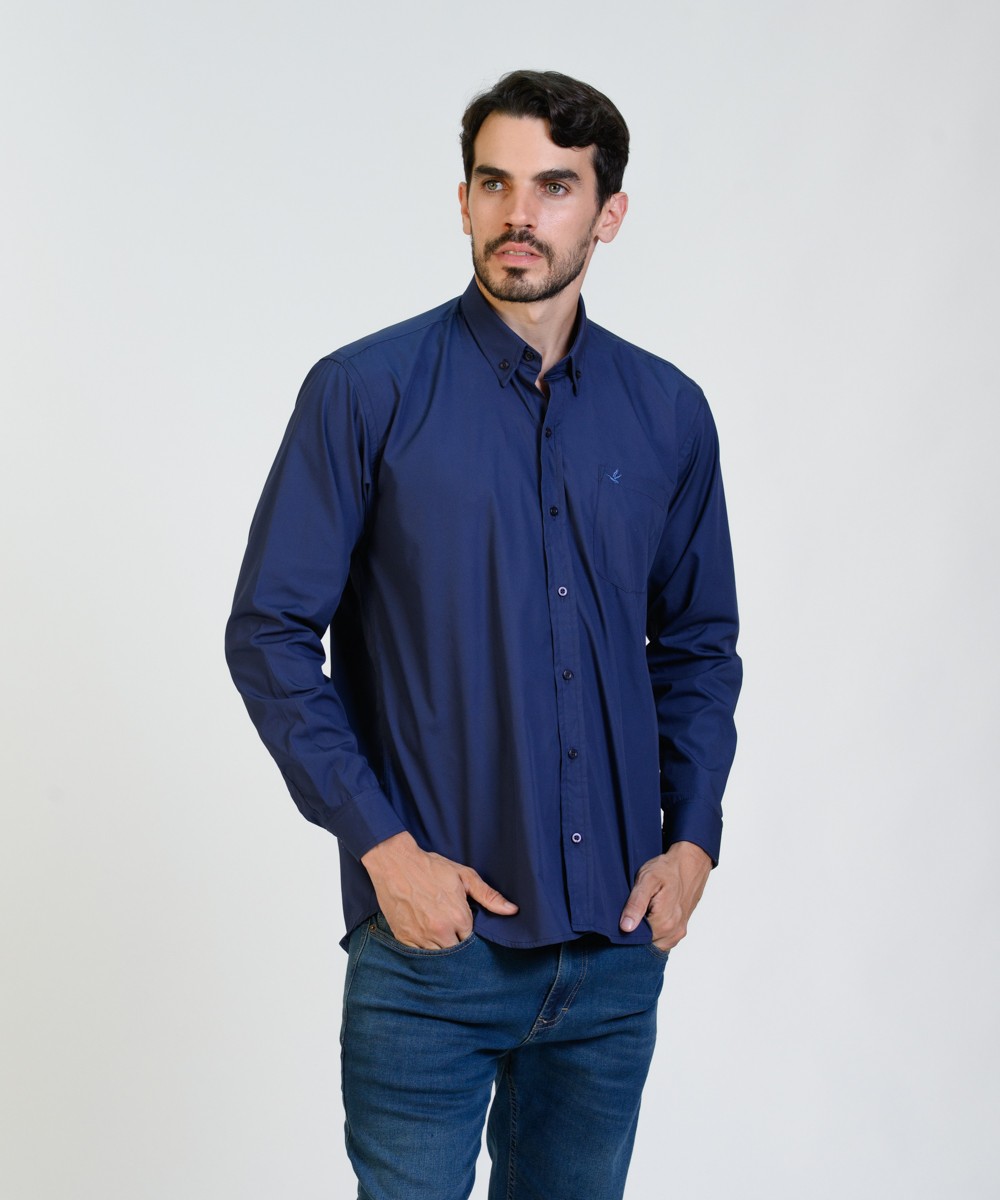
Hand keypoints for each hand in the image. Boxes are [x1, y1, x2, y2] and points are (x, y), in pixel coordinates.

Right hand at [361, 831, 517, 947]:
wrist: (394, 863)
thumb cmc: (430, 867)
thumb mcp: (463, 875)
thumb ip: (488, 896)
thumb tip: (512, 910)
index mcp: (458, 917)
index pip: (472, 940)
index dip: (468, 934)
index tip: (464, 926)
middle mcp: (440, 931)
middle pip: (456, 953)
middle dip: (456, 945)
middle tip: (452, 932)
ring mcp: (421, 937)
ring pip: (438, 958)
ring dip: (440, 950)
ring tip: (439, 936)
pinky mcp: (404, 939)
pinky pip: (418, 956)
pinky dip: (423, 952)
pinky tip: (425, 938)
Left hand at [619, 841, 711, 951]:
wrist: (689, 864)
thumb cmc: (666, 869)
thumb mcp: (646, 880)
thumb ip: (636, 904)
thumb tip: (626, 928)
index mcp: (664, 923)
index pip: (636, 941)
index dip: (626, 933)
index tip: (621, 919)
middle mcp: (674, 932)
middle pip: (645, 945)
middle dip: (635, 934)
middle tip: (630, 914)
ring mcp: (678, 933)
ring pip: (654, 944)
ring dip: (645, 934)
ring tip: (641, 914)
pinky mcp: (680, 930)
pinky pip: (662, 941)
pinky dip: (654, 934)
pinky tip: (649, 917)